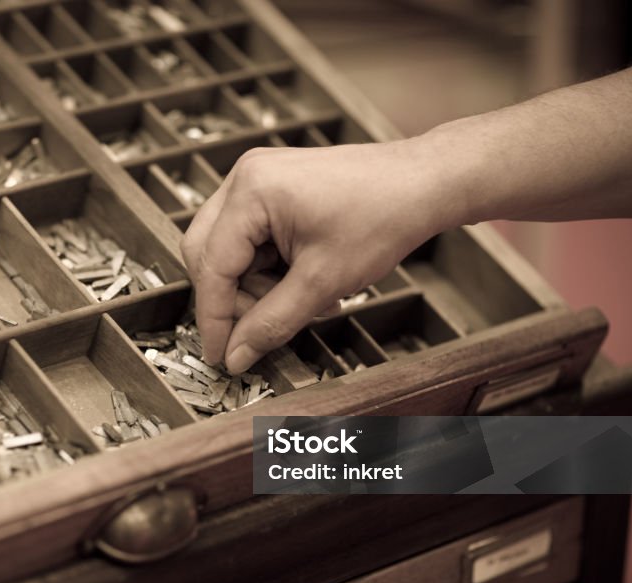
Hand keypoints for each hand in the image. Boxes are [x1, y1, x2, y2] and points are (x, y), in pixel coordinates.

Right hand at [182, 137, 462, 374]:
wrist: (425, 183)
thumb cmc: (383, 218)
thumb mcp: (323, 283)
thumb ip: (271, 323)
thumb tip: (236, 355)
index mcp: (251, 192)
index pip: (212, 266)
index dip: (214, 317)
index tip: (221, 355)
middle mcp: (244, 177)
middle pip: (207, 254)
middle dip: (232, 298)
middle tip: (258, 330)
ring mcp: (256, 179)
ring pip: (226, 249)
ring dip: (252, 284)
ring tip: (300, 298)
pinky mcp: (271, 187)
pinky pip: (248, 237)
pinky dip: (266, 266)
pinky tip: (300, 279)